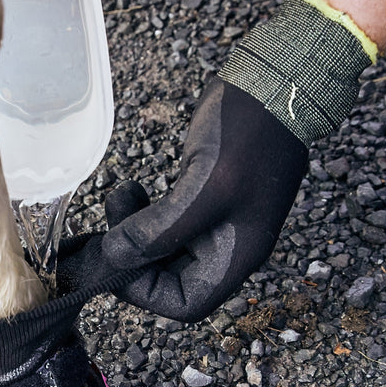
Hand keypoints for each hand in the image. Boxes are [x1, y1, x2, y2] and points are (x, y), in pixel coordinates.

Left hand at [100, 78, 307, 321]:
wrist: (276, 82)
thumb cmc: (250, 135)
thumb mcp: (203, 189)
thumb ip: (160, 231)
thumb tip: (115, 256)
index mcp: (235, 257)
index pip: (185, 304)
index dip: (145, 293)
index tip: (117, 259)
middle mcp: (226, 247)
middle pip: (169, 280)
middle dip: (133, 258)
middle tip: (109, 228)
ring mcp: (215, 222)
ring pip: (162, 250)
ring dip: (133, 232)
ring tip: (121, 197)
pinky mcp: (203, 197)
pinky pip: (166, 223)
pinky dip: (142, 214)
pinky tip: (132, 191)